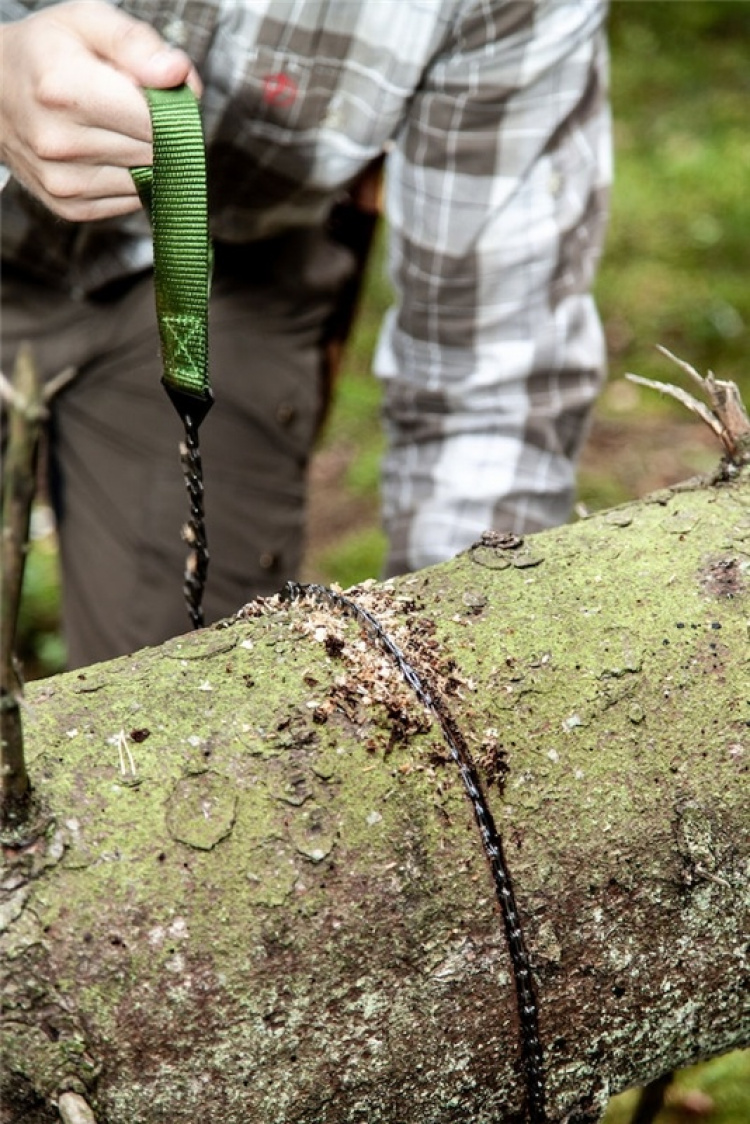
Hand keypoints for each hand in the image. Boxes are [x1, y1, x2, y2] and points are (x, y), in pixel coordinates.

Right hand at [0, 0, 200, 220]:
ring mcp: (64, 182)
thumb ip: (136, 43)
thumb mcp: (85, 22)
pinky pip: (132, 199)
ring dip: (147, 156)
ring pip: (148, 179)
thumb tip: (177, 75)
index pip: (155, 120)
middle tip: (136, 105)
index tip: (163, 91)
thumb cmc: (44, 54)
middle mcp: (60, 143)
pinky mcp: (72, 208)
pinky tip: (109, 151)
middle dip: (163, 130)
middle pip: (155, 152)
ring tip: (117, 125)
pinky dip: (133, 177)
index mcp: (64, 90)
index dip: (173, 106)